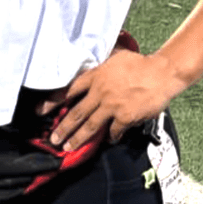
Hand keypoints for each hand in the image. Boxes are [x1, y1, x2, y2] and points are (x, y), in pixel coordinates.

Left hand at [38, 50, 176, 151]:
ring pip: (90, 125)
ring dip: (78, 138)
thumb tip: (91, 61)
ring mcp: (112, 105)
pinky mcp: (125, 117)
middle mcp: (100, 92)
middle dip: (62, 128)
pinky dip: (110, 137)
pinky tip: (108, 140)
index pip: (69, 89)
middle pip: (76, 113)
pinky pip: (113, 131)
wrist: (161, 73)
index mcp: (95, 76)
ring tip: (68, 147)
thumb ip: (101, 63)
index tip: (41, 110)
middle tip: (53, 139)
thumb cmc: (139, 62)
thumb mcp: (115, 56)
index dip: (53, 100)